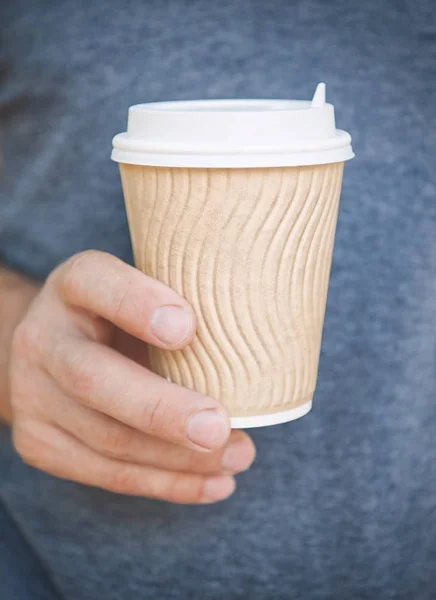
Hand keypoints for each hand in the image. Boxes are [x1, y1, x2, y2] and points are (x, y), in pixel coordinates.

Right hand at [9, 251, 254, 503]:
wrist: (57, 350)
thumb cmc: (124, 318)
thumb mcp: (144, 291)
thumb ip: (180, 306)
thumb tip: (254, 345)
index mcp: (73, 285)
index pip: (95, 282)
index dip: (138, 303)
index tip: (187, 327)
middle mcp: (42, 337)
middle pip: (93, 379)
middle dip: (161, 410)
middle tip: (219, 428)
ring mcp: (32, 395)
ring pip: (108, 439)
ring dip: (179, 458)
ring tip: (238, 457)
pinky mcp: (40, 442)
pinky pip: (107, 474)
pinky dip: (167, 483)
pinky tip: (213, 483)